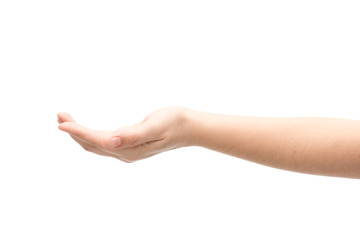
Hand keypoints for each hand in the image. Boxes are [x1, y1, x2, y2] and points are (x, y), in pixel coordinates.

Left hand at [57, 106, 188, 162]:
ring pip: (96, 145)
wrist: (189, 128)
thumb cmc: (174, 122)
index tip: (61, 121)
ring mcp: (127, 152)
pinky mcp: (130, 147)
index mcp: (129, 149)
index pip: (96, 140)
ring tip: (67, 120)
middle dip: (73, 132)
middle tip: (59, 115)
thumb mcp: (154, 126)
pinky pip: (104, 144)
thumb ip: (133, 135)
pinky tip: (88, 130)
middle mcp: (125, 153)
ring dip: (80, 134)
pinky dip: (90, 135)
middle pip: (91, 145)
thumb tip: (111, 141)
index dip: (78, 131)